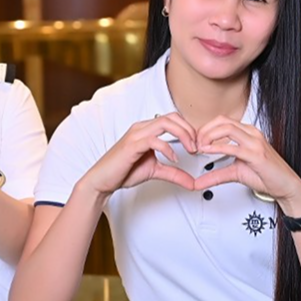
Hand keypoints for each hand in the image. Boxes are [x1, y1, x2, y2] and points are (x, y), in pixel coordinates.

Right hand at [80, 114, 197, 196]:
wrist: (102, 181)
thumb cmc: (124, 172)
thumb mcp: (156, 171)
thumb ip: (174, 174)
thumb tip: (193, 183)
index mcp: (147, 129)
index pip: (173, 119)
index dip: (189, 129)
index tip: (198, 145)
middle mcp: (142, 127)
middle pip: (173, 117)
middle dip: (190, 130)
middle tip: (198, 147)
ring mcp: (136, 135)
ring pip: (165, 123)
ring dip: (183, 135)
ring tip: (191, 149)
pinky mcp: (132, 145)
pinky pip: (154, 140)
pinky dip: (168, 148)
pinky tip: (174, 159)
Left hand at [194, 117, 300, 213]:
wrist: (286, 186)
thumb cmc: (267, 176)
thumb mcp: (235, 174)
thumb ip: (216, 175)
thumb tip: (198, 181)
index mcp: (248, 133)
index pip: (222, 122)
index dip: (205, 129)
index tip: (195, 142)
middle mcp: (252, 134)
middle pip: (222, 121)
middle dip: (204, 131)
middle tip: (194, 144)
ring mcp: (255, 142)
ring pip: (227, 128)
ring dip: (208, 136)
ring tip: (199, 148)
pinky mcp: (256, 154)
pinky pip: (234, 147)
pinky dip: (217, 148)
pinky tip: (207, 152)